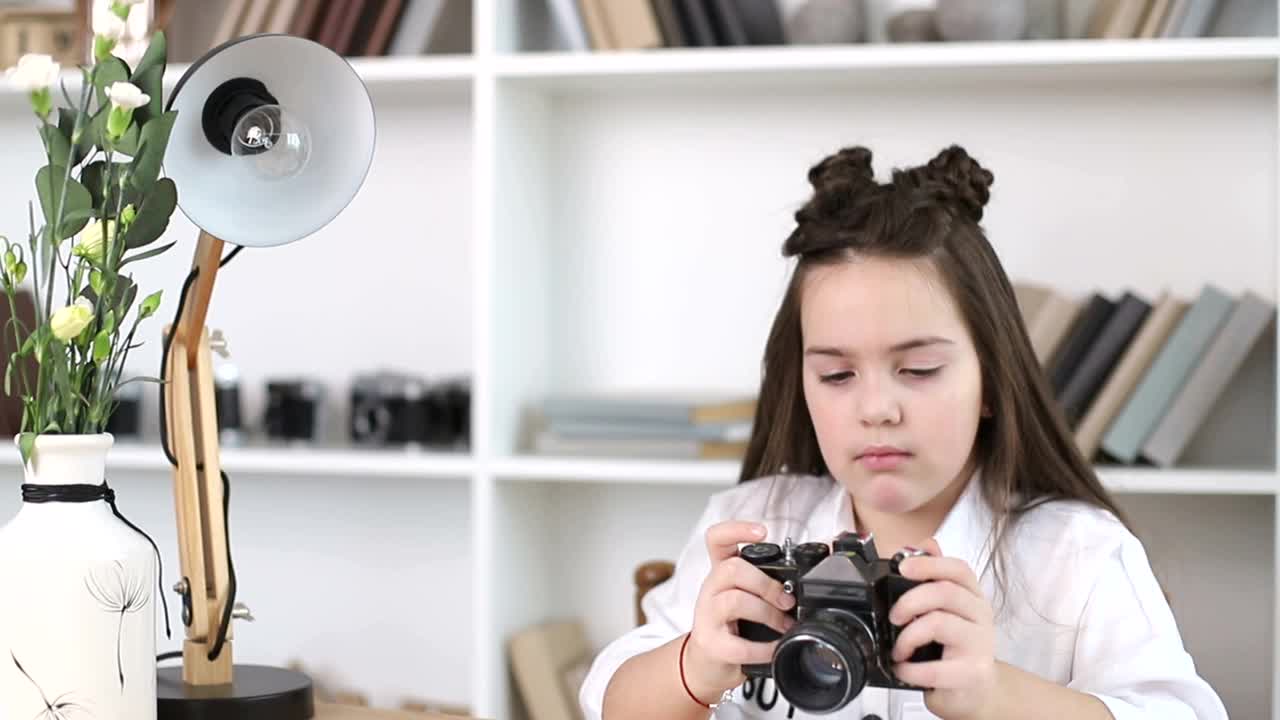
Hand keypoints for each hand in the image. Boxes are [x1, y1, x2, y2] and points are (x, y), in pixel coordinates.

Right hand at [682, 521, 796, 704]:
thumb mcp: (745, 595)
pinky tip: (774, 648)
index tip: (762, 531)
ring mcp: (707, 616)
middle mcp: (711, 589)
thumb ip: (767, 582)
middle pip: (731, 569)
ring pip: (735, 600)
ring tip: (784, 625)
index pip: (717, 539)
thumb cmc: (731, 625)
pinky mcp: (711, 644)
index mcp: (720, 572)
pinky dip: (763, 648)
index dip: (737, 529)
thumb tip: (806, 576)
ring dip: (768, 613)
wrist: (707, 661)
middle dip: (766, 583)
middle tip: (787, 600)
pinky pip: (739, 644)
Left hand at [889, 538, 998, 719]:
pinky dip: (911, 669)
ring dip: (907, 637)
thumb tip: (925, 544)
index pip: (958, 569)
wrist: (976, 692)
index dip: (929, 564)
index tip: (903, 567)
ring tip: (899, 650)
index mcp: (973, 597)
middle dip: (909, 601)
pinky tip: (904, 669)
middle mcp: (981, 616)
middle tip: (893, 617)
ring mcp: (981, 645)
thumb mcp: (947, 610)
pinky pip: (935, 668)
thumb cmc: (956, 649)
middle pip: (945, 592)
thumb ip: (935, 578)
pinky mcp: (973, 673)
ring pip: (938, 623)